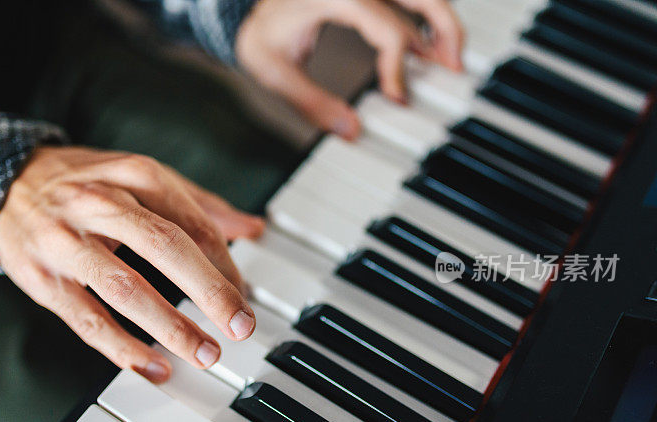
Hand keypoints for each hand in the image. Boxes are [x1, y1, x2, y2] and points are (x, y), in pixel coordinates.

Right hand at [0, 146, 264, 382]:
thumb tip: (252, 227)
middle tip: (240, 325)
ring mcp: (67, 242)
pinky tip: (153, 367)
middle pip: (163, 245)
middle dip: (208, 289)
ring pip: (124, 287)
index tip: (244, 297)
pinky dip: (121, 348)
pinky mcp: (41, 278)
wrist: (2, 182)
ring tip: (204, 353)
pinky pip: (86, 319)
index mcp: (133, 175)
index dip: (224, 264)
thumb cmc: (85, 184)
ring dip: (170, 326)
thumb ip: (198, 204)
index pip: (190, 222)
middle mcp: (99, 204)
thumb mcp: (140, 178)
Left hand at [236, 0, 463, 139]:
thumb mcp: (275, 72)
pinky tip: (428, 44)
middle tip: (455, 68)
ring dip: (441, 21)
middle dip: (445, 30)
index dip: (397, 65)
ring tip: (451, 58)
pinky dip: (423, 17)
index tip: (398, 97)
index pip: (385, 28)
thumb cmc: (258, 34)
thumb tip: (350, 131)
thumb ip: (312, 103)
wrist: (245, 11)